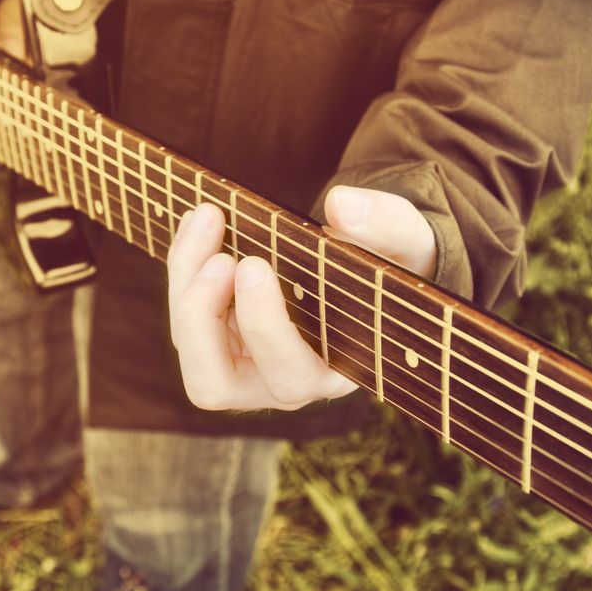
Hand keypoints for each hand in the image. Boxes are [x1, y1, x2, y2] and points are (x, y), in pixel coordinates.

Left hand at [167, 185, 436, 411]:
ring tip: (208, 222)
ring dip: (185, 288)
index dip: (263, 328)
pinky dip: (184, 265)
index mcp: (336, 372)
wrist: (374, 261)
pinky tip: (203, 220)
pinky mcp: (222, 339)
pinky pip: (186, 315)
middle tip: (221, 257)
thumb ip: (387, 223)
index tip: (254, 264)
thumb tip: (340, 205)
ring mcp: (246, 365)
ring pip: (190, 352)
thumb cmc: (391, 261)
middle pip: (214, 386)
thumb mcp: (407, 239)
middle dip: (202, 320)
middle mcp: (284, 382)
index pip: (291, 379)